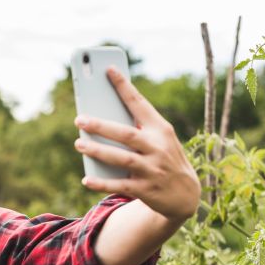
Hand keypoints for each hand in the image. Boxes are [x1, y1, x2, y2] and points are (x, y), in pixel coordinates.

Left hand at [74, 67, 200, 221]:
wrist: (186, 195)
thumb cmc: (164, 158)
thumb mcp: (159, 140)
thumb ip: (137, 128)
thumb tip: (101, 117)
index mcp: (161, 129)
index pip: (140, 104)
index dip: (124, 87)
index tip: (108, 70)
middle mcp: (158, 147)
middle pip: (127, 134)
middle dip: (102, 126)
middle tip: (80, 119)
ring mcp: (152, 169)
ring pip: (122, 158)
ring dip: (98, 151)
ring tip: (79, 144)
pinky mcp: (146, 190)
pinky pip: (120, 185)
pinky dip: (102, 183)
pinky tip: (86, 179)